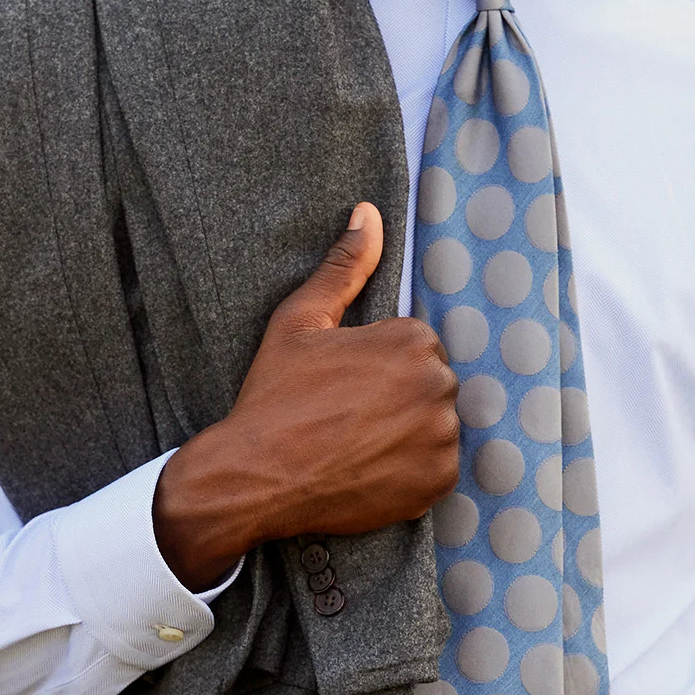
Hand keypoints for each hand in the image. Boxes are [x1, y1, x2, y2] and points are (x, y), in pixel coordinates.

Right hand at [153, 203, 460, 589]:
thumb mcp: (300, 320)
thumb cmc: (274, 395)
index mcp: (413, 339)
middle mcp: (439, 384)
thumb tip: (368, 213)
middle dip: (397, 399)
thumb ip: (344, 266)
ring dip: (406, 434)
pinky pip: (436, 468)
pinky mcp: (438, 481)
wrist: (253, 478)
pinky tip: (368, 470)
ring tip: (355, 444)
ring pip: (434, 426)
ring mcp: (441, 437)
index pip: (415, 348)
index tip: (341, 387)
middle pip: (429, 386)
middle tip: (345, 418)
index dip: (376, 368)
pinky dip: (411, 472)